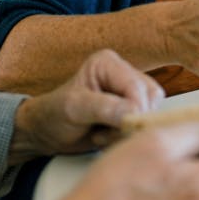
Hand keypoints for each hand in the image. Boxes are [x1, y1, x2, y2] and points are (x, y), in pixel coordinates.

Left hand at [12, 49, 164, 159]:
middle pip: (149, 99)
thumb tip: (133, 112)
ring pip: (151, 112)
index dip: (134, 109)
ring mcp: (128, 92)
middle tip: (103, 132)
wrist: (47, 132)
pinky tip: (107, 136)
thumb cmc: (54, 115)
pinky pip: (145, 124)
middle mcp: (122, 73)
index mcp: (107, 63)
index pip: (136, 87)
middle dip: (130, 121)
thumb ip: (103, 108)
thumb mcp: (73, 109)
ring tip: (102, 133)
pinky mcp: (132, 110)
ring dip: (129, 130)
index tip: (120, 128)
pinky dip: (128, 135)